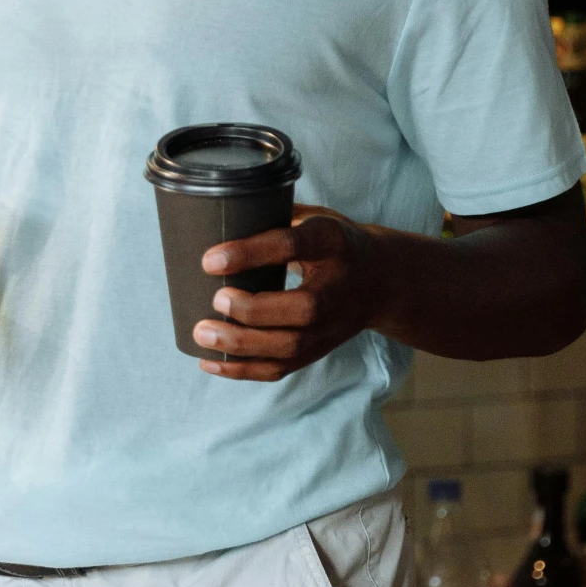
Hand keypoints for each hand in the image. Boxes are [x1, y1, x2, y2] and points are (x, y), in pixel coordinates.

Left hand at [191, 208, 379, 381]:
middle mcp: (337, 287)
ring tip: (203, 334)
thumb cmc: (333, 242)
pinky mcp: (319, 349)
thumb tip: (217, 216)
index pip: (293, 245)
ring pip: (290, 345)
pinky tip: (210, 361)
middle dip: (252, 310)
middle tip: (216, 299)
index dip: (250, 253)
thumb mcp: (314, 216)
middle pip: (302, 308)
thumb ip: (274, 216)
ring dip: (242, 344)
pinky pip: (281, 367)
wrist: (382, 279)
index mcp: (332, 241)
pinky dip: (244, 370)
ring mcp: (331, 324)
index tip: (210, 260)